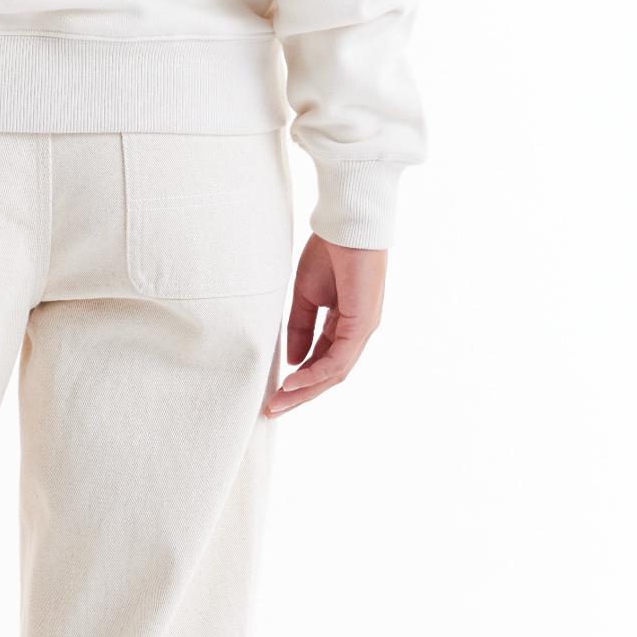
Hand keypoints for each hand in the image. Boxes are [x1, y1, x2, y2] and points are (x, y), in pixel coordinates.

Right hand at [266, 236, 386, 416]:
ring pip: (335, 373)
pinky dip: (315, 373)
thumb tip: (293, 360)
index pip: (322, 362)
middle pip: (329, 375)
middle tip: (272, 409)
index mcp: (345, 325)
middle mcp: (357, 332)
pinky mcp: (363, 323)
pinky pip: (338, 359)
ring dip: (305, 391)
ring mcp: (363, 329)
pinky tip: (295, 381)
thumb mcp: (307, 296)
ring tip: (280, 402)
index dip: (298, 380)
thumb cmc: (330, 253)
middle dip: (299, 395)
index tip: (273, 394)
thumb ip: (300, 328)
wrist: (347, 226)